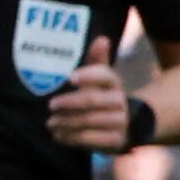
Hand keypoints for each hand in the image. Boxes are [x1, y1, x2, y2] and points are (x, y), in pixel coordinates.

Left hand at [48, 32, 136, 154]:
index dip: (88, 75)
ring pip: (89, 121)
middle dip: (69, 103)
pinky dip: (72, 138)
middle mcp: (120, 101)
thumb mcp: (102, 79)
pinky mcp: (116, 140)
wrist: (129, 124)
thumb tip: (102, 39)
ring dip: (66, 122)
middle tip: (51, 106)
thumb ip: (97, 60)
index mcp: (114, 82)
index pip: (104, 75)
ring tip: (51, 123)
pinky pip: (91, 139)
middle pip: (91, 100)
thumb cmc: (104, 96)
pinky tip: (60, 136)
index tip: (70, 78)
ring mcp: (120, 122)